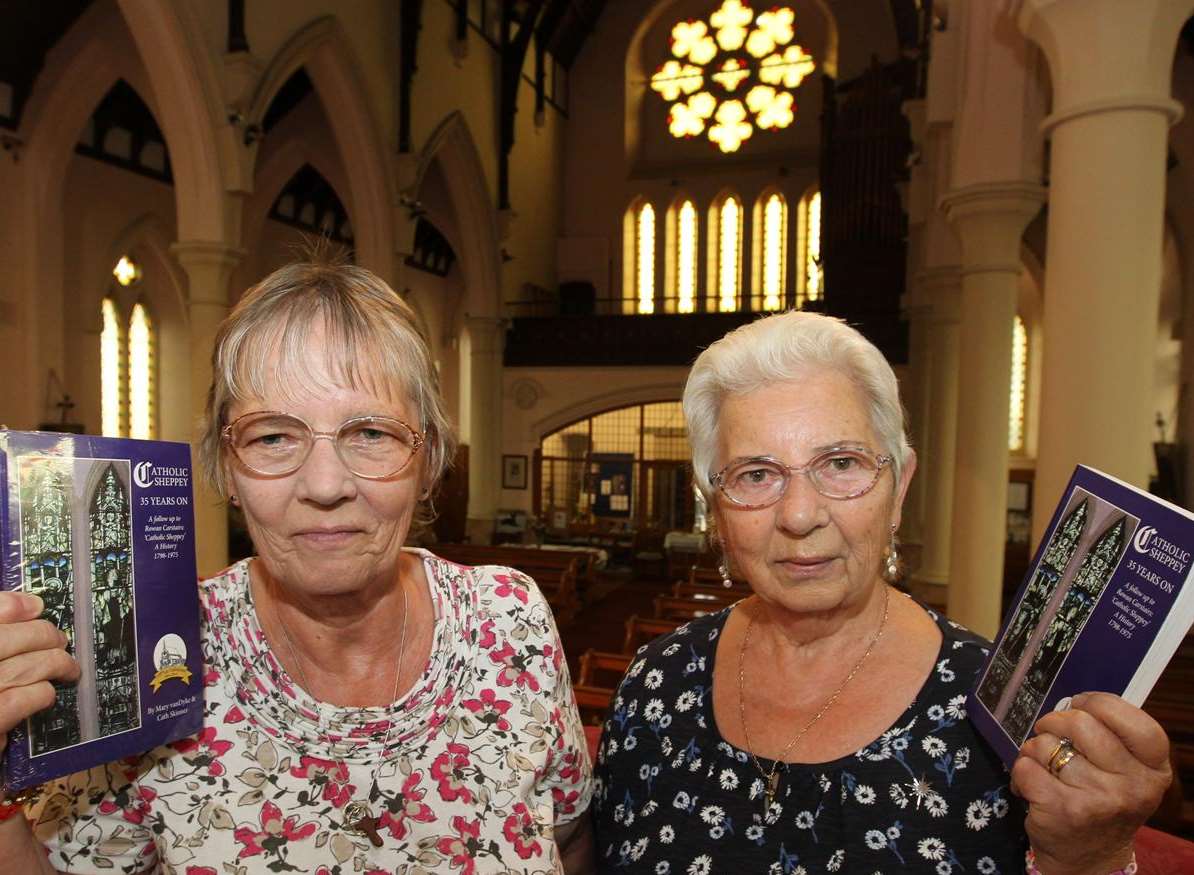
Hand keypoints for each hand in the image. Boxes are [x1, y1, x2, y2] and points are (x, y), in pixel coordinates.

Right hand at [0, 592, 79, 756]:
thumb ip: (3, 644)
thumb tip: (29, 608)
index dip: (8, 606)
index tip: (36, 605)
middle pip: (2, 640)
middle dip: (40, 634)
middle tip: (59, 640)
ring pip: (20, 669)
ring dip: (52, 664)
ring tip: (66, 667)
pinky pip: (18, 701)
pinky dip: (39, 693)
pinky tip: (46, 694)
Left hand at [1011, 692, 1170, 874]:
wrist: (1089, 859)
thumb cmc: (1102, 802)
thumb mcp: (1126, 774)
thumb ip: (1112, 738)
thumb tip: (1075, 703)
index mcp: (1153, 770)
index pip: (1132, 719)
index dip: (1099, 702)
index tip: (1081, 705)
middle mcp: (1132, 785)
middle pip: (1080, 723)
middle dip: (1054, 722)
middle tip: (1051, 734)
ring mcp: (1098, 799)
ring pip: (1046, 744)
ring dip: (1035, 750)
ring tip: (1044, 768)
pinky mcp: (1063, 810)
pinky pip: (1025, 766)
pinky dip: (1021, 771)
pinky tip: (1032, 786)